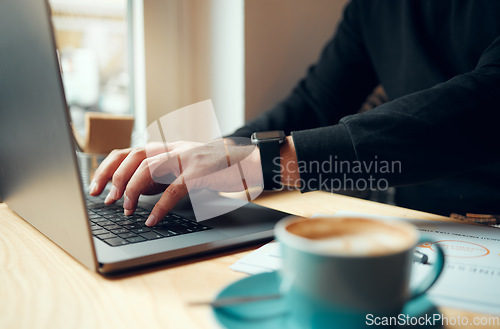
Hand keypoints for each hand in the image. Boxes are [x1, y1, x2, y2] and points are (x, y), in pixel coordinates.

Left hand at [89, 140, 261, 225]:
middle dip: (114, 178)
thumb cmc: (210, 168)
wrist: (243, 161)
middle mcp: (170, 149)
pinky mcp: (198, 171)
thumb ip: (158, 174)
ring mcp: (184, 158)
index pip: (126, 152)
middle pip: (132, 156)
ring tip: (127, 210)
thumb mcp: (179, 167)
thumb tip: (132, 191)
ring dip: (133, 190)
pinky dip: (160, 206)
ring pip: (148, 167)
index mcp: (163, 148)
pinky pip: (174, 188)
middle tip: (107, 200)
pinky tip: (152, 219)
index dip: (107, 169)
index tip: (95, 188)